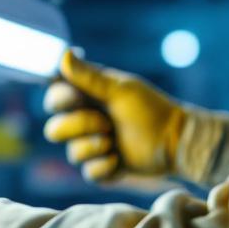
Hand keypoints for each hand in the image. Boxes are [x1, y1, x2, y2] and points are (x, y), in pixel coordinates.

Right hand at [42, 51, 186, 181]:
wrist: (174, 140)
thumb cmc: (150, 108)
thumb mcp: (120, 89)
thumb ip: (89, 76)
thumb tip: (63, 54)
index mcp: (86, 99)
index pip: (54, 98)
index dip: (60, 100)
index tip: (78, 98)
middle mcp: (84, 122)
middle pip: (54, 130)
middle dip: (80, 127)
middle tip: (106, 123)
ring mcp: (92, 146)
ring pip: (72, 153)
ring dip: (94, 147)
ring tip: (115, 142)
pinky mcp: (102, 168)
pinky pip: (88, 173)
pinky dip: (105, 166)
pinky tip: (120, 160)